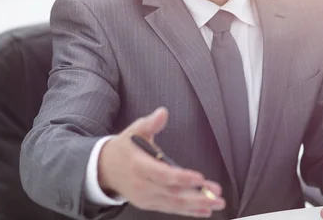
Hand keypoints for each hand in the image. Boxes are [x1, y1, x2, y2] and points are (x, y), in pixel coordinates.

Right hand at [98, 107, 225, 216]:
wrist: (105, 168)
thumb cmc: (124, 148)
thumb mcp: (134, 131)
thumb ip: (150, 123)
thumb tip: (162, 112)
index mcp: (139, 166)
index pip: (163, 174)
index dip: (182, 178)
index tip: (200, 178)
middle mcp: (143, 185)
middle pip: (173, 192)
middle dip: (197, 195)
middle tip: (217, 195)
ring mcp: (146, 197)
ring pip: (174, 203)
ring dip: (197, 205)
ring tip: (216, 203)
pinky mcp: (150, 204)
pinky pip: (171, 208)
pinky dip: (188, 211)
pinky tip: (204, 210)